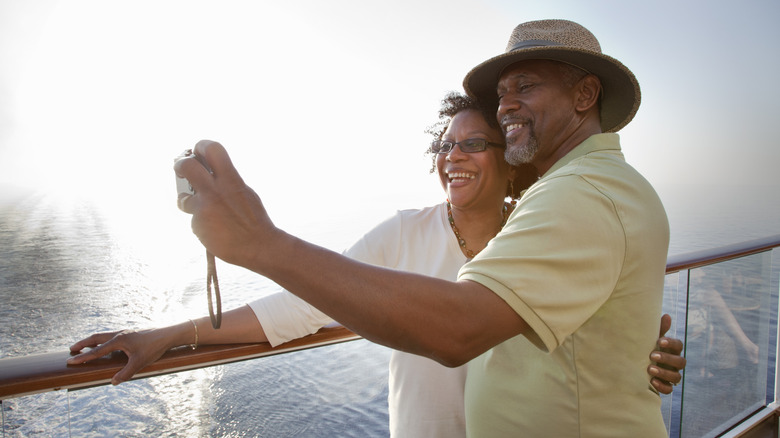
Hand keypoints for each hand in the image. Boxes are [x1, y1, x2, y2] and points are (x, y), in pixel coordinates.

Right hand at [67, 328, 177, 384]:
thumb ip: (126, 373)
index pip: (97, 351)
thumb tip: (113, 382)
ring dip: (93, 340)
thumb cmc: (154, 347)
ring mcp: (125, 332)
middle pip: (96, 338)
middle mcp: (119, 334)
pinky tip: (106, 345)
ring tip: (85, 346)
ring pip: (104, 335)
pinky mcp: (131, 333)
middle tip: (71, 349)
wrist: (168, 334)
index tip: (70, 361)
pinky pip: (112, 336)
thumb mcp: (139, 363)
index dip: (83, 357)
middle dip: (83, 344)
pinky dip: (104, 340)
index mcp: (119, 340)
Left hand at [174, 140, 279, 269]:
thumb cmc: (254, 222)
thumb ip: (228, 184)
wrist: (259, 246)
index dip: (201, 146)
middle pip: (187, 165)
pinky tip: (213, 231)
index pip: (212, 149)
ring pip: (184, 198)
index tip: (197, 152)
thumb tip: (211, 178)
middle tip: (181, 170)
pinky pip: (193, 219)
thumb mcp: (245, 194)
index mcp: (231, 180)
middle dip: (180, 165)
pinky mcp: (199, 224)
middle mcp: (216, 190)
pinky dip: (201, 224)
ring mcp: (206, 208)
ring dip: (187, 202)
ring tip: (198, 209)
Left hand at [648, 313, 686, 393]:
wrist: (636, 366)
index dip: (671, 343)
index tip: (659, 341)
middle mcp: (675, 363)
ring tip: (649, 369)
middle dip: (667, 359)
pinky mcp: (666, 387)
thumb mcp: (651, 339)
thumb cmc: (646, 348)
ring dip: (664, 373)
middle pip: (680, 362)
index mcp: (672, 349)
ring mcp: (672, 376)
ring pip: (676, 377)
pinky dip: (662, 386)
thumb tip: (667, 316)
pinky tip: (652, 381)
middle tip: (652, 356)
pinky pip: (669, 390)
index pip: (679, 345)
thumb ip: (660, 329)